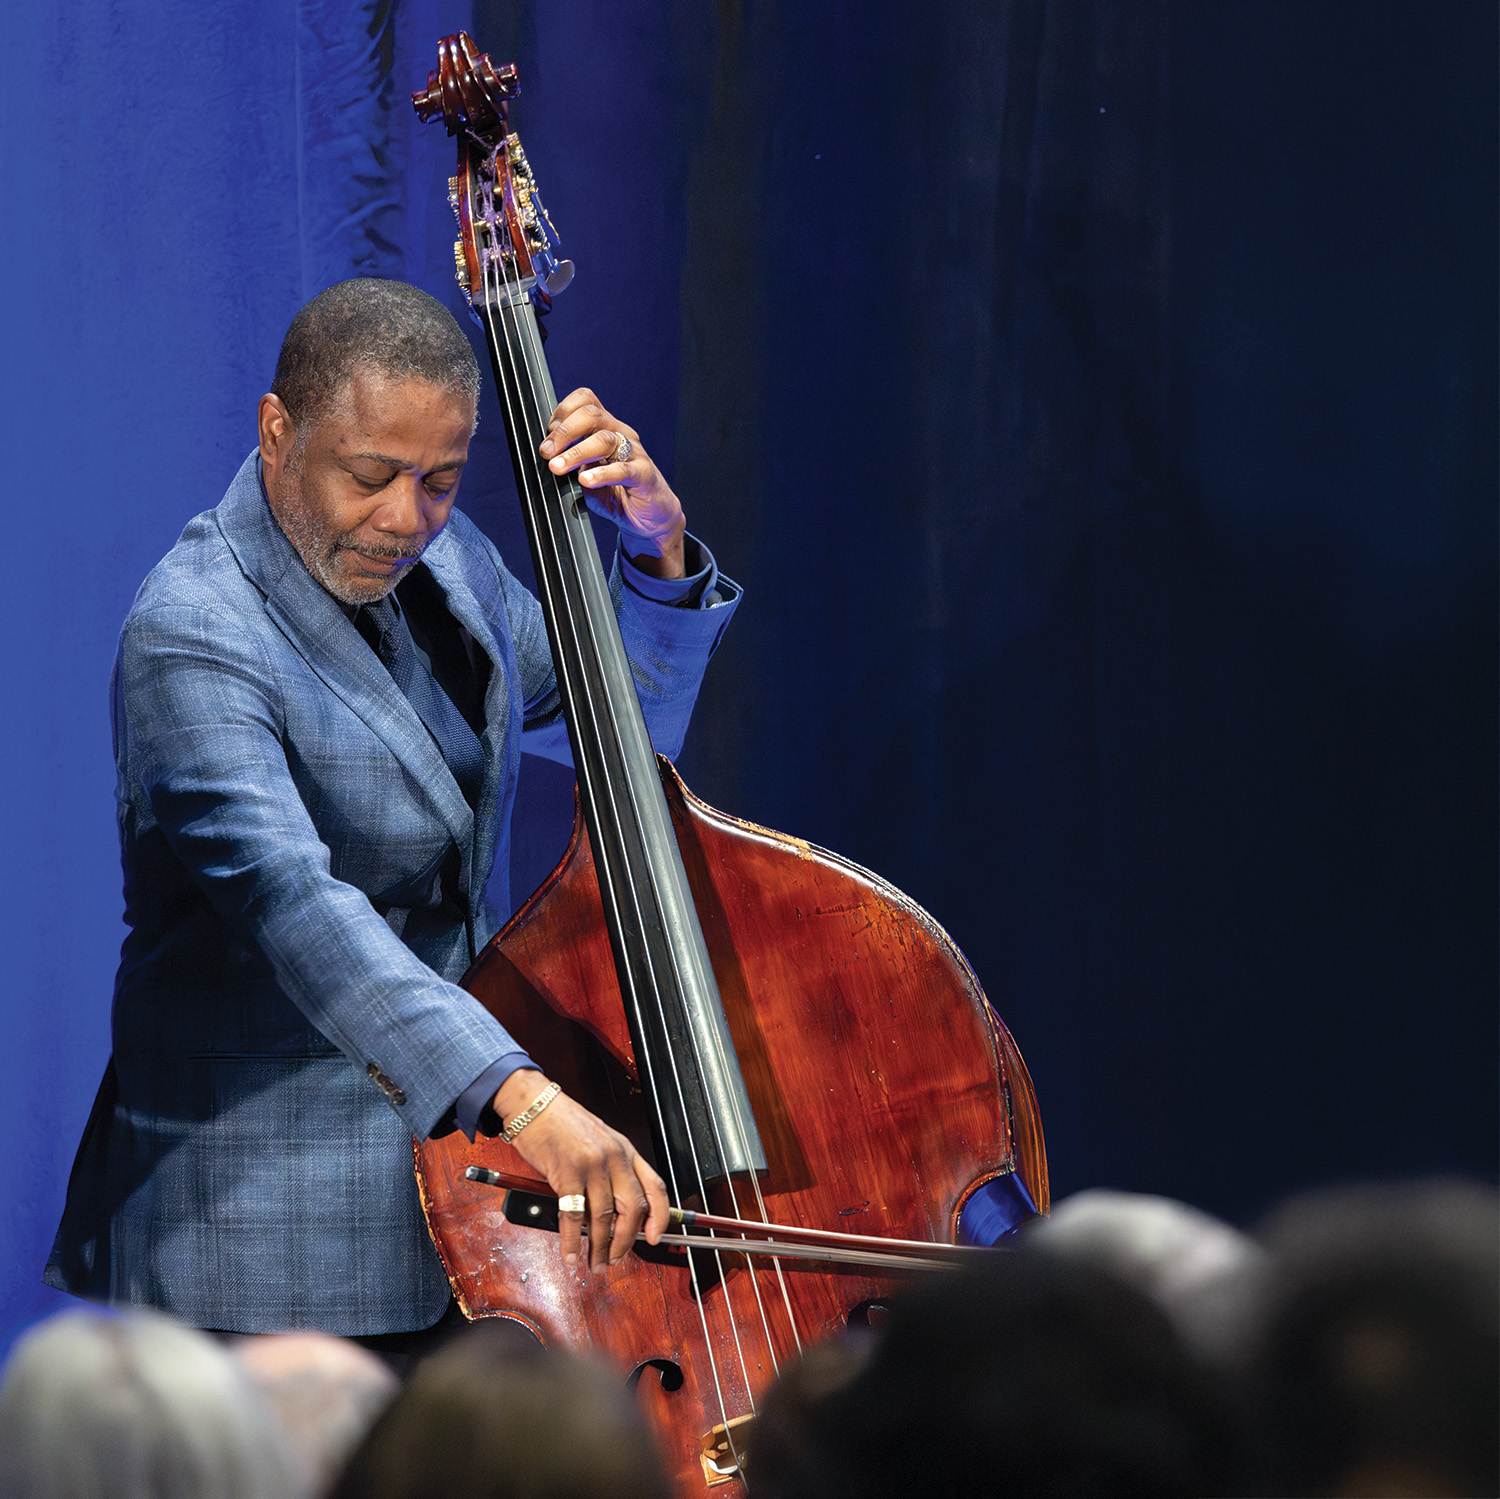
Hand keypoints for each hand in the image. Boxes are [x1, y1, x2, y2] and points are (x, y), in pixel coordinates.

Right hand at [492, 1069, 669, 1272]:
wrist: (534, 1104)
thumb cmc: (564, 1123)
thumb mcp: (600, 1140)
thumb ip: (612, 1170)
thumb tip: (615, 1211)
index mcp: (626, 1150)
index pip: (655, 1187)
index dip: (660, 1216)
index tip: (655, 1237)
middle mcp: (614, 1157)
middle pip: (632, 1208)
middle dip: (626, 1241)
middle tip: (617, 1258)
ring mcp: (591, 1165)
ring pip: (604, 1217)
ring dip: (600, 1247)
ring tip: (596, 1263)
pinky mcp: (566, 1173)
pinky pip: (573, 1216)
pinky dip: (572, 1241)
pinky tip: (571, 1253)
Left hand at [537, 388, 686, 578]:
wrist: (650, 518)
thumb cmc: (616, 492)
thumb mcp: (586, 473)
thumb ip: (569, 462)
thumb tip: (544, 458)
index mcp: (606, 428)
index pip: (586, 400)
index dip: (563, 411)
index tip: (548, 435)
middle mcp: (621, 434)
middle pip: (593, 415)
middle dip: (564, 432)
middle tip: (547, 453)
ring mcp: (635, 453)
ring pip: (605, 440)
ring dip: (576, 453)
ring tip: (558, 468)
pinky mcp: (644, 475)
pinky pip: (623, 469)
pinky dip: (602, 474)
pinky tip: (586, 481)